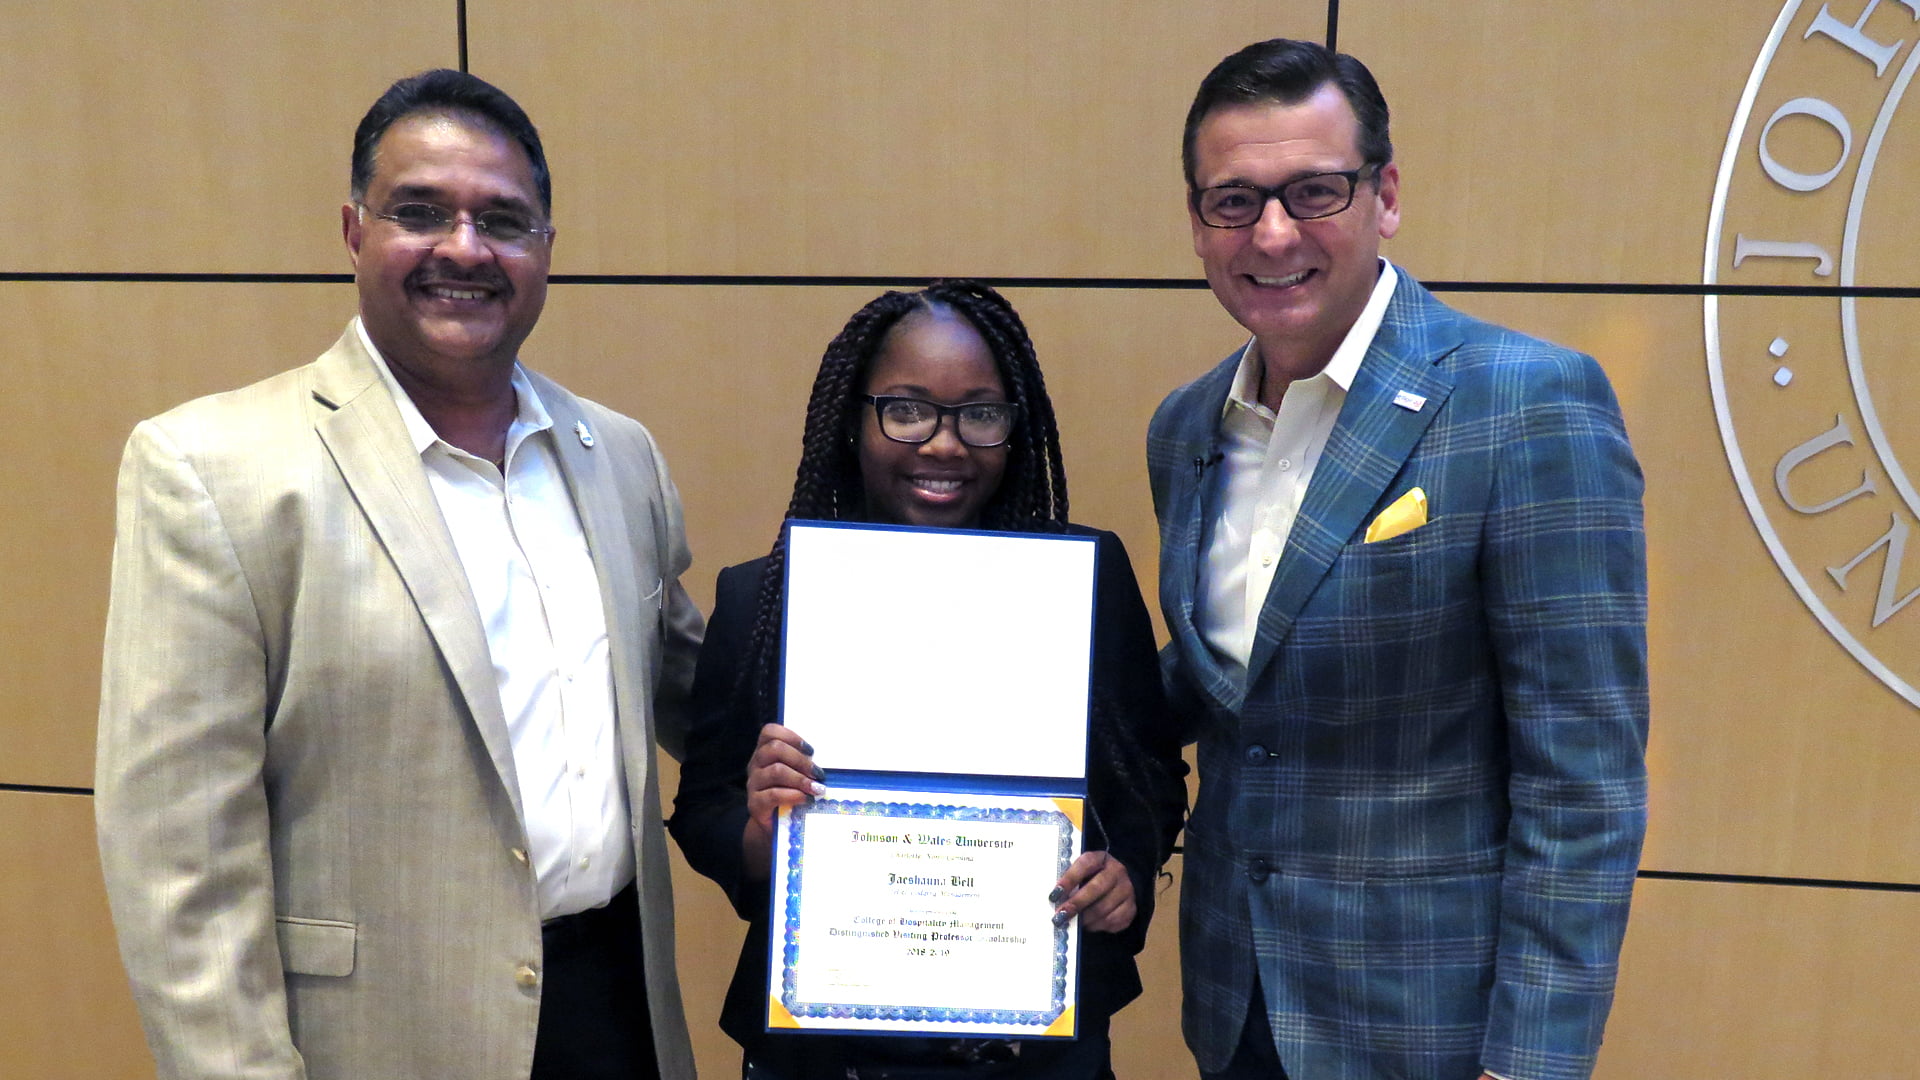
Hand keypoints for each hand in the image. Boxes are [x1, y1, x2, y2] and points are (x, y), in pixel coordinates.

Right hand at [741, 724, 822, 878]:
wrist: (776, 825)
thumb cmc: (791, 795)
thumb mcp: (797, 775)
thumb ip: (806, 763)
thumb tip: (834, 758)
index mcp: (765, 752)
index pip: (769, 732)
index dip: (791, 736)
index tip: (811, 750)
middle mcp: (756, 765)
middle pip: (774, 749)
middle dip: (801, 760)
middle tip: (819, 773)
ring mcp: (753, 785)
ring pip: (775, 771)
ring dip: (801, 779)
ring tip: (817, 788)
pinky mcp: (755, 804)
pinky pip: (773, 794)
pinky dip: (793, 795)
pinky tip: (806, 799)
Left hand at [1048, 851, 1135, 932]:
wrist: (1119, 883)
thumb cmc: (1092, 877)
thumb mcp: (1082, 870)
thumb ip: (1071, 880)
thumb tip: (1055, 897)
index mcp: (1101, 858)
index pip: (1085, 864)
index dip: (1069, 879)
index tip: (1054, 895)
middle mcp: (1117, 872)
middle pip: (1096, 888)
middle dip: (1076, 903)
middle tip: (1060, 915)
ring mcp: (1127, 890)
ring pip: (1104, 908)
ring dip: (1085, 919)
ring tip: (1071, 923)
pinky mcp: (1131, 909)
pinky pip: (1112, 921)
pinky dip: (1097, 926)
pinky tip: (1087, 925)